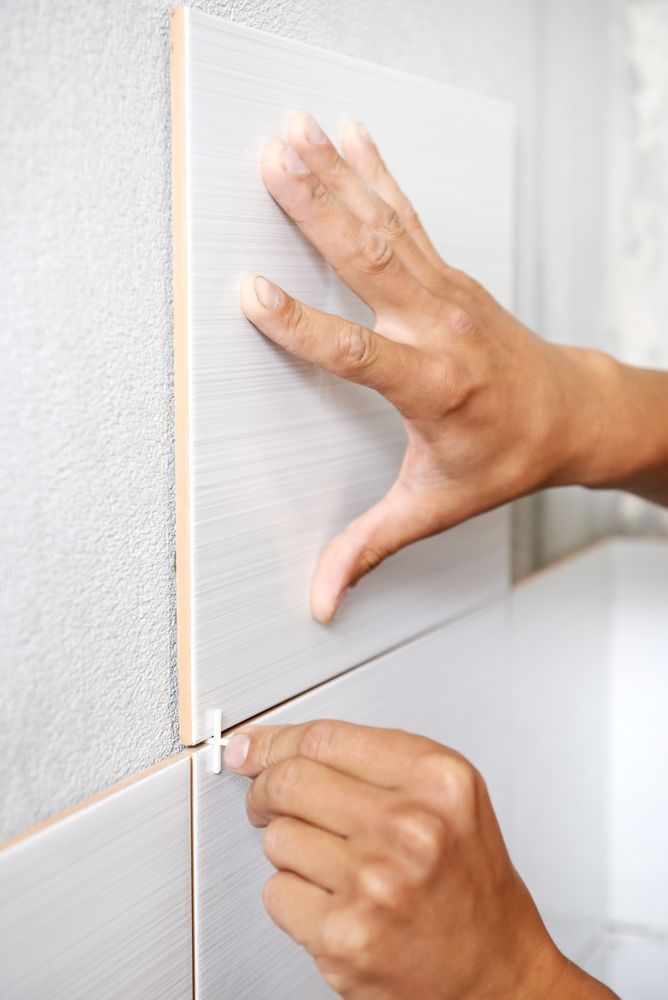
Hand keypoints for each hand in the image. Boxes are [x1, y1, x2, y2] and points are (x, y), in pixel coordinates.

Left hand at [224, 721, 613, 998]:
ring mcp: (375, 882)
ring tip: (333, 864)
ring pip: (277, 837)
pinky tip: (332, 902)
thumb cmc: (469, 886)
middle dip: (266, 789)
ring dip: (290, 848)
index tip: (254, 745)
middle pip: (290, 779)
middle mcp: (410, 826)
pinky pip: (276, 892)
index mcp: (438, 780)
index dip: (277, 740)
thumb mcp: (446, 797)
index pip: (324, 738)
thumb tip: (276, 746)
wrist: (497, 974)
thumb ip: (371, 761)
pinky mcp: (345, 937)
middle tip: (267, 799)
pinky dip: (292, 897)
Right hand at [240, 113, 611, 622]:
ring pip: (387, 226)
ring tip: (292, 135)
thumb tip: (322, 598)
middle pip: (371, 261)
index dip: (302, 327)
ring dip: (337, 176)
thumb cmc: (506, 458)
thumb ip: (371, 547)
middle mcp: (440, 327)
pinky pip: (409, 217)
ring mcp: (448, 293)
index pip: (357, 354)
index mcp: (432, 385)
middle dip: (318, 206)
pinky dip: (377, 174)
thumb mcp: (436, 507)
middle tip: (273, 159)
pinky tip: (351, 139)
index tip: (253, 294)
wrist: (571, 415)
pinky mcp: (450, 275)